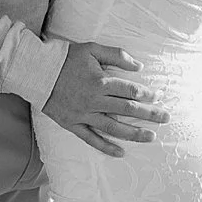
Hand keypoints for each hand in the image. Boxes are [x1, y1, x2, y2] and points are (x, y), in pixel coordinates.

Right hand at [42, 42, 167, 157]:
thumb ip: (116, 55)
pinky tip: (121, 153)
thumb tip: (139, 66)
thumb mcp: (92, 49)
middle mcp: (94, 100)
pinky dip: (106, 147)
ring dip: (134, 134)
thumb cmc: (65, 58)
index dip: (146, 94)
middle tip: (166, 118)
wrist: (36, 72)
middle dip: (149, 114)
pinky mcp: (72, 124)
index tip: (157, 97)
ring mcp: (83, 114)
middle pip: (127, 110)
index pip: (130, 90)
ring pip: (113, 128)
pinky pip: (91, 139)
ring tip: (151, 137)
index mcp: (100, 81)